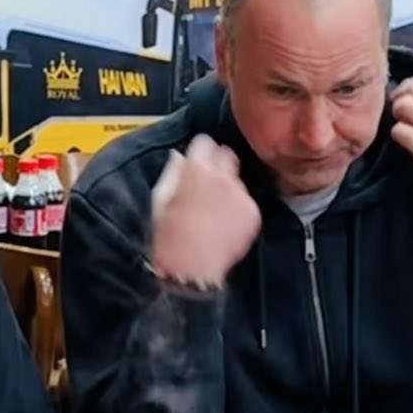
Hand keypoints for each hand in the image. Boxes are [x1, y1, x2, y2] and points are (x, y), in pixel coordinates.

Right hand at [148, 134, 261, 288]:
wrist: (191, 270)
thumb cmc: (168, 235)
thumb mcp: (160, 199)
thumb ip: (173, 172)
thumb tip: (181, 158)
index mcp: (197, 169)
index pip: (204, 142)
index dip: (199, 151)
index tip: (196, 159)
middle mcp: (223, 176)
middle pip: (227, 154)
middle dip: (218, 161)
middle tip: (208, 178)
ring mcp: (241, 195)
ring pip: (238, 180)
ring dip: (228, 187)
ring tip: (215, 208)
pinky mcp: (253, 214)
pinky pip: (246, 202)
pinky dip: (238, 208)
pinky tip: (225, 223)